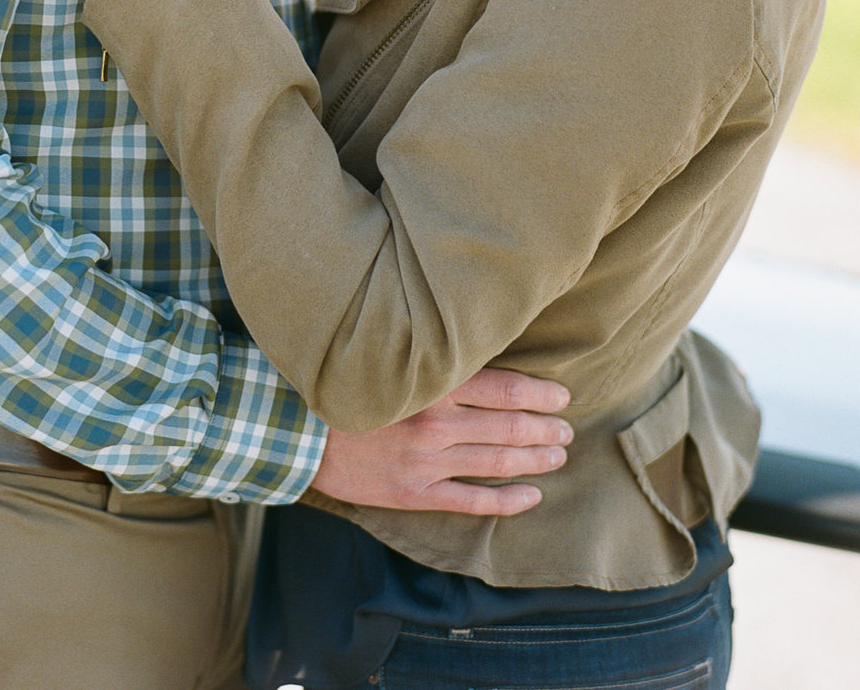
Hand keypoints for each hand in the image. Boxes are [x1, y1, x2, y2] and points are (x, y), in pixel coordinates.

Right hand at [313, 368, 573, 516]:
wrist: (293, 430)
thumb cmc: (339, 389)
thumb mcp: (385, 364)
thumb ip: (430, 365)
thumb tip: (475, 357)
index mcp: (431, 387)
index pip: (507, 390)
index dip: (543, 394)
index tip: (562, 397)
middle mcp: (436, 424)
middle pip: (511, 427)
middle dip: (547, 429)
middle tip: (566, 430)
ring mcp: (427, 462)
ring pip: (500, 462)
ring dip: (537, 460)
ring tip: (557, 456)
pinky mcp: (415, 493)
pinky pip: (474, 501)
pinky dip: (510, 501)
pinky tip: (532, 496)